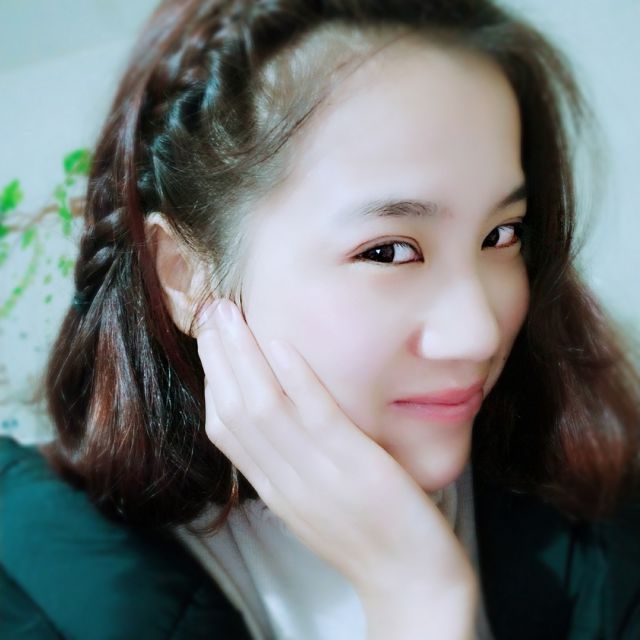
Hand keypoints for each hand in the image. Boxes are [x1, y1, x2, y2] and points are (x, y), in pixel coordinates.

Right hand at [196, 298, 475, 614]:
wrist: (410, 582)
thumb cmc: (365, 536)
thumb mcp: (313, 502)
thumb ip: (290, 464)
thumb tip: (278, 421)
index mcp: (273, 488)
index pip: (224, 428)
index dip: (212, 379)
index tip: (210, 339)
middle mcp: (284, 481)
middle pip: (235, 411)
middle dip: (219, 357)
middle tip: (211, 310)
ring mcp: (317, 475)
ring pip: (263, 409)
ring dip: (243, 357)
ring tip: (232, 315)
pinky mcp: (356, 467)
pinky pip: (317, 418)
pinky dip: (297, 380)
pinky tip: (283, 345)